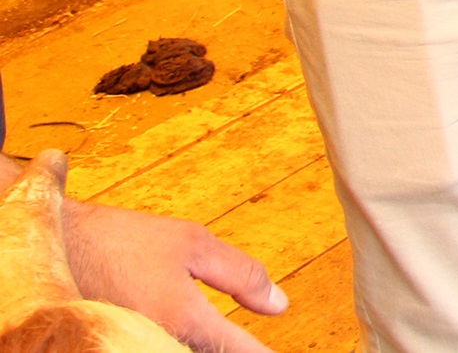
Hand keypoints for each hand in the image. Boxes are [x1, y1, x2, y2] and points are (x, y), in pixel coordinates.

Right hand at [62, 196, 286, 352]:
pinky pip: (153, 351)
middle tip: (239, 340)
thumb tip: (279, 305)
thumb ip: (241, 275)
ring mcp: (130, 348)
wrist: (54, 246)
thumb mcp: (192, 243)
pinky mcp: (111, 350)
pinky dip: (174, 344)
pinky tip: (180, 335)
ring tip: (214, 334)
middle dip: (227, 349)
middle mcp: (154, 342)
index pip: (237, 351)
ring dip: (200, 345)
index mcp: (181, 316)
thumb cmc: (122, 241)